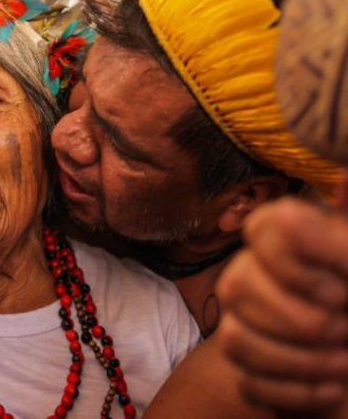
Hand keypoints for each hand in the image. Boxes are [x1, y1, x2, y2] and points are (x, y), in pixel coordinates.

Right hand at [216, 197, 347, 413]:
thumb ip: (346, 237)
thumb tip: (347, 179)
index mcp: (289, 240)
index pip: (262, 229)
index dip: (297, 263)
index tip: (342, 282)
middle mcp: (256, 274)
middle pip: (235, 287)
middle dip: (301, 320)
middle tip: (346, 326)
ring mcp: (245, 323)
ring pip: (236, 338)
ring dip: (304, 362)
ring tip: (346, 364)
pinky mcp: (251, 371)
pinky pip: (249, 383)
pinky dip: (298, 393)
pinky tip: (332, 388)